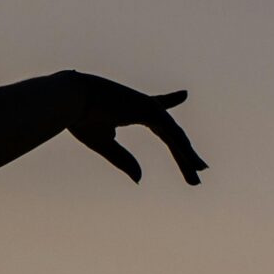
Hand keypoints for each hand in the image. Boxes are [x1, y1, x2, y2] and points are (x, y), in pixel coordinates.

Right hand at [67, 74, 205, 185]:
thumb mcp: (104, 143)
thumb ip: (123, 159)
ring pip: (175, 136)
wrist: (72, 98)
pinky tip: (193, 163)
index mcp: (132, 109)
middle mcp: (145, 105)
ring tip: (200, 174)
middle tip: (201, 168)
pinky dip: (183, 150)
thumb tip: (141, 179)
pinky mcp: (150, 109)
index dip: (171, 101)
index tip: (184, 94)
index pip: (157, 110)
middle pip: (171, 133)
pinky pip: (172, 134)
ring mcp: (150, 106)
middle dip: (184, 152)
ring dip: (188, 157)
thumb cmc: (81, 118)